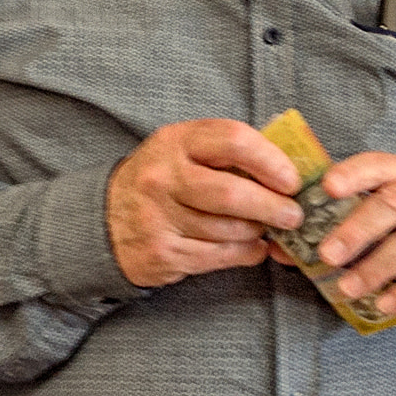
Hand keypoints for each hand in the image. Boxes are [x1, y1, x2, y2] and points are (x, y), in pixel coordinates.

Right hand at [107, 120, 302, 288]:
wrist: (103, 220)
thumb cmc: (160, 181)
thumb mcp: (183, 150)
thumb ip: (229, 152)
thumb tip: (289, 165)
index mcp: (176, 141)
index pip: (233, 140)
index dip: (271, 160)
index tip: (291, 179)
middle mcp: (164, 177)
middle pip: (232, 193)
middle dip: (273, 207)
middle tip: (293, 215)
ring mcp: (159, 217)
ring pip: (228, 230)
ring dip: (258, 232)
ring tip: (267, 229)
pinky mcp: (163, 252)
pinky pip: (219, 256)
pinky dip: (246, 253)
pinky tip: (253, 247)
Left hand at [315, 152, 395, 314]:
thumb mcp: (388, 213)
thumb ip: (345, 221)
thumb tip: (287, 246)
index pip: (380, 164)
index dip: (354, 174)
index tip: (327, 188)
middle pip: (395, 203)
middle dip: (358, 230)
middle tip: (328, 255)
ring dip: (377, 267)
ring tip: (348, 288)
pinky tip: (385, 304)